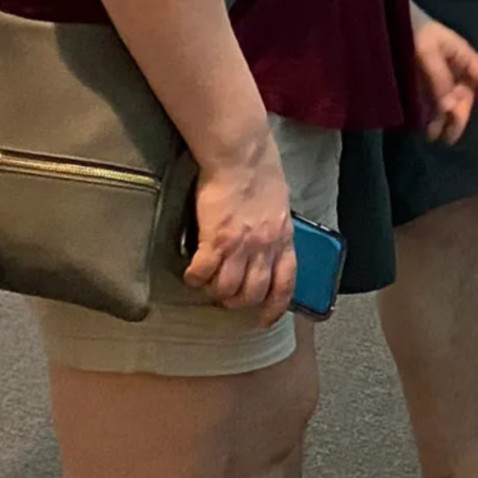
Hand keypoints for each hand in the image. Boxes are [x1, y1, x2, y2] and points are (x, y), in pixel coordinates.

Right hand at [184, 124, 294, 323]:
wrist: (241, 156)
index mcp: (283, 238)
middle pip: (252, 293)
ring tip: (207, 282)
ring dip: (214, 291)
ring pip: (227, 289)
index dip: (275, 307)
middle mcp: (265, 247)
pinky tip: (191, 272)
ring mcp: (241, 245)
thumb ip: (274, 230)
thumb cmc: (260, 175)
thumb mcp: (279, 206)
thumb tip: (267, 247)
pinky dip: (195, 278)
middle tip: (224, 294)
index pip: (285, 284)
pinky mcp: (216, 239)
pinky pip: (202, 273)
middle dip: (236, 301)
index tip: (263, 320)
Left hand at [410, 7, 477, 143]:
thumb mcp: (426, 49)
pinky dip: (427, 118)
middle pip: (465, 97)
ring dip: (443, 121)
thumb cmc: (410, 28)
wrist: (379, 19)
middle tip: (448, 136)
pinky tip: (421, 126)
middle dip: (460, 117)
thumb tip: (450, 108)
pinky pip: (428, 104)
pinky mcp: (417, 86)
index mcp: (462, 56)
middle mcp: (452, 69)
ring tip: (431, 135)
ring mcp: (435, 78)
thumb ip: (439, 78)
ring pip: (447, 104)